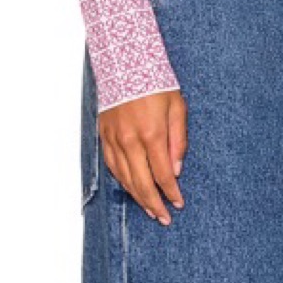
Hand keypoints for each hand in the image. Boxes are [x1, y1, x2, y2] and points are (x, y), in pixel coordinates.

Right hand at [99, 91, 187, 224]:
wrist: (125, 63)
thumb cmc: (156, 83)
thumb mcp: (177, 108)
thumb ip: (178, 141)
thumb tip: (176, 171)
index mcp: (151, 134)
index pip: (162, 174)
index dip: (171, 193)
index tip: (179, 204)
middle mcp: (130, 141)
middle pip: (142, 183)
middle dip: (155, 204)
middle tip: (164, 218)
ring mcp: (114, 140)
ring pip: (125, 178)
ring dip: (138, 197)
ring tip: (150, 210)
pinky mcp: (104, 136)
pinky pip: (112, 166)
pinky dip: (122, 181)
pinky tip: (132, 190)